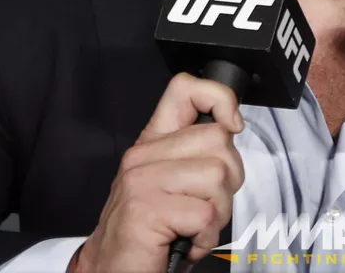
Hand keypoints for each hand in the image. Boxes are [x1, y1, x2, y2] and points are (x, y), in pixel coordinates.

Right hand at [68, 72, 246, 272]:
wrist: (111, 270)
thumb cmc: (150, 232)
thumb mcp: (173, 183)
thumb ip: (196, 154)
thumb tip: (232, 127)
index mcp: (152, 143)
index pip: (185, 90)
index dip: (219, 98)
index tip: (233, 125)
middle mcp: (143, 156)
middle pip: (218, 140)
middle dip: (229, 180)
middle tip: (206, 205)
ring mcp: (141, 181)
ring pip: (217, 177)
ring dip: (218, 213)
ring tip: (194, 227)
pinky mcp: (145, 210)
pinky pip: (205, 215)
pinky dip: (205, 237)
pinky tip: (187, 243)